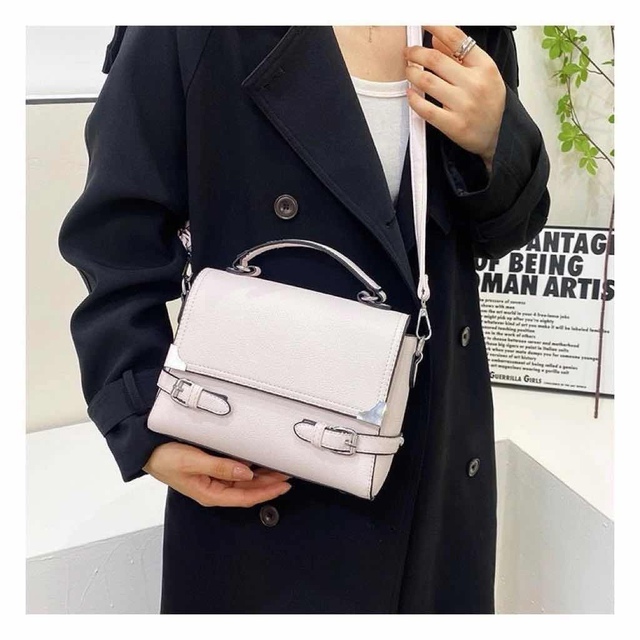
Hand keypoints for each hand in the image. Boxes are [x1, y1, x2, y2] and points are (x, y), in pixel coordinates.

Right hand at [143, 441, 291, 506]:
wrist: (148, 451)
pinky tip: (259, 463)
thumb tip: (246, 473)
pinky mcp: (211, 471)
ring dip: (261, 477)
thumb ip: (221, 467)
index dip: (267, 492)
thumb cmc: (166, 458)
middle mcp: (214, 490)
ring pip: (243, 482)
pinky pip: (235, 473)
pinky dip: (249, 469)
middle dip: (269, 484)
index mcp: (210, 494)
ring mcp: (213, 481)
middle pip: (248, 490)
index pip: (246, 497)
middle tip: (288, 474)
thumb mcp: (194, 462)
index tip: (283, 485)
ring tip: (279, 469)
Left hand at [404, 25, 506, 171]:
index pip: (457, 39)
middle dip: (416, 52)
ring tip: (409, 71)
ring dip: (411, 73)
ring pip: (427, 81)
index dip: (436, 27)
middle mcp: (475, 84)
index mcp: (485, 67)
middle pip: (436, 59)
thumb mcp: (483, 75)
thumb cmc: (488, 103)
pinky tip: (410, 93)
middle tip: (408, 53)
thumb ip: (460, 57)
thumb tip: (436, 38)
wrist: (496, 137)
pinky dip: (413, 99)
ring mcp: (464, 106)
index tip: (423, 23)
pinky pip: (425, 109)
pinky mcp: (453, 125)